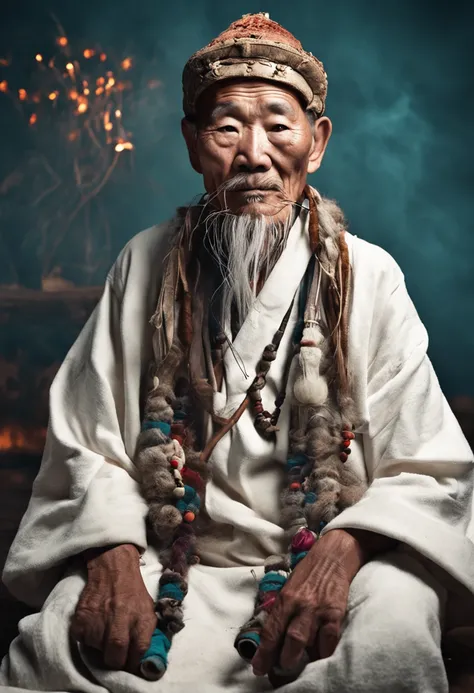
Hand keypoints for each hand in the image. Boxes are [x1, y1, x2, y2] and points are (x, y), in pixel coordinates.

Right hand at [70, 544, 156, 672]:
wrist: (114, 569)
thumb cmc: (133, 592)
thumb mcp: (149, 610)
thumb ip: (146, 635)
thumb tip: (143, 659)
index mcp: (141, 621)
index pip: (138, 655)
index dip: (133, 663)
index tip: (129, 663)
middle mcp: (120, 622)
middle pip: (115, 658)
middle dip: (115, 661)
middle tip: (115, 655)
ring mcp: (99, 621)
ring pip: (97, 651)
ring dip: (101, 646)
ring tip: (105, 630)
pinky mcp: (82, 619)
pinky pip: (83, 641)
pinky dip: (87, 637)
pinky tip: (95, 624)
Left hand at [252, 530, 364, 676]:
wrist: (332, 556)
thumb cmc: (308, 574)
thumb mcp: (289, 588)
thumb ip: (283, 611)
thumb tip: (274, 637)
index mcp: (284, 599)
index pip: (271, 631)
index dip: (264, 653)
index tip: (258, 669)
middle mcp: (299, 605)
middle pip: (289, 640)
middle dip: (283, 661)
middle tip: (280, 672)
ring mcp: (318, 610)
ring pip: (307, 642)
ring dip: (302, 660)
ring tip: (299, 667)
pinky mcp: (335, 613)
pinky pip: (328, 641)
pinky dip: (323, 653)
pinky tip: (319, 657)